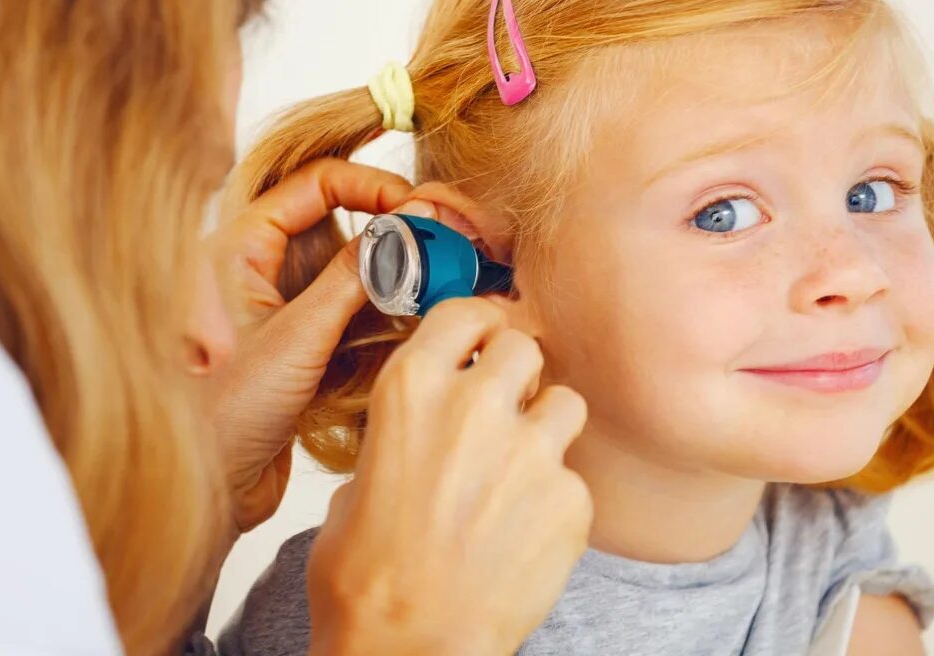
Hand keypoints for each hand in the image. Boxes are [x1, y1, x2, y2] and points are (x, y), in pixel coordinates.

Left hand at [202, 158, 428, 532]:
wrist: (210, 488)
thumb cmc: (226, 414)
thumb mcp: (296, 338)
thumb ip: (353, 279)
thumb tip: (406, 227)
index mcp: (242, 247)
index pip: (316, 183)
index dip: (371, 185)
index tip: (416, 207)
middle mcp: (266, 268)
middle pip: (345, 220)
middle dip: (399, 225)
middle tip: (449, 236)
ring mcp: (289, 305)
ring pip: (359, 267)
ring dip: (404, 269)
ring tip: (451, 273)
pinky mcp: (309, 343)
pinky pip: (361, 309)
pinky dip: (396, 308)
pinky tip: (430, 314)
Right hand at [306, 299, 592, 655]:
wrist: (407, 647)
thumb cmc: (366, 576)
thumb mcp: (357, 479)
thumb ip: (403, 435)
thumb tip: (423, 431)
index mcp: (411, 388)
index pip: (467, 311)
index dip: (481, 325)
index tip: (484, 340)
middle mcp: (474, 405)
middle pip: (524, 345)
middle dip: (518, 372)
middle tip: (506, 407)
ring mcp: (529, 450)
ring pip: (566, 402)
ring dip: (548, 428)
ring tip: (521, 473)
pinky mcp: (568, 499)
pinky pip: (575, 477)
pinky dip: (557, 500)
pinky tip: (524, 532)